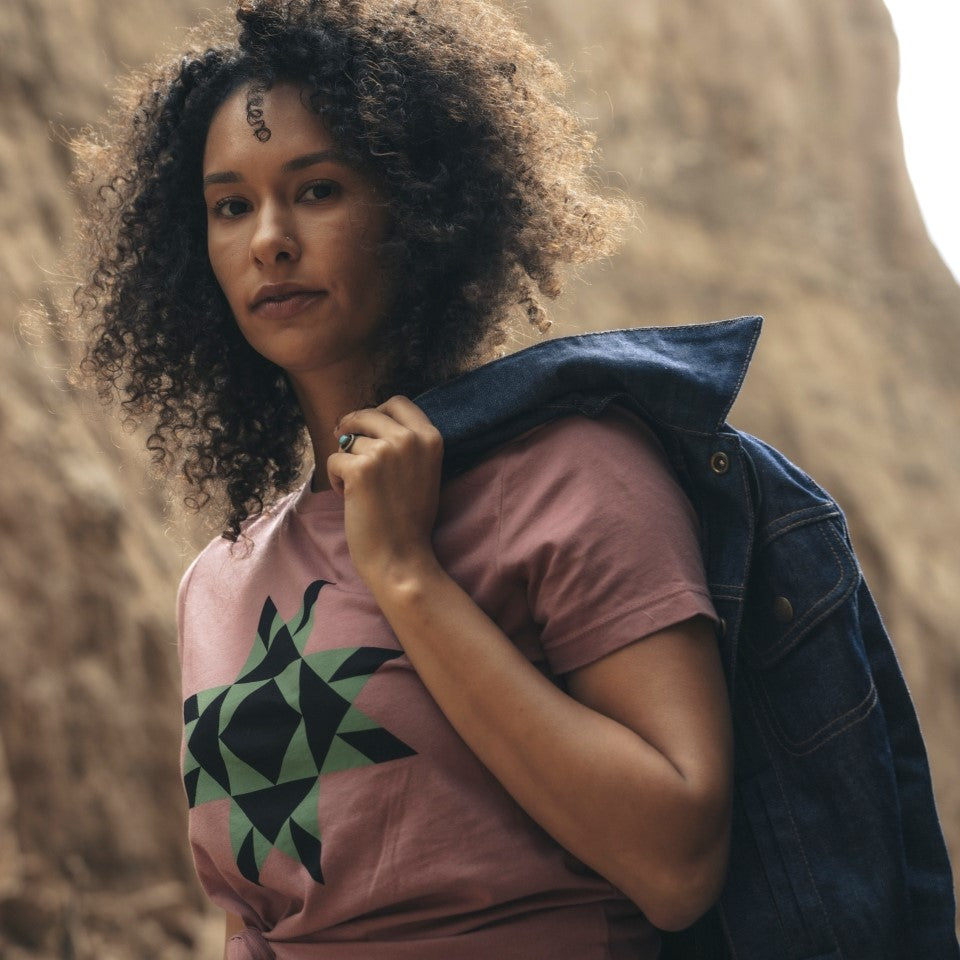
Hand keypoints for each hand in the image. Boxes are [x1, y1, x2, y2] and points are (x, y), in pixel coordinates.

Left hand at [327, 396, 443, 589]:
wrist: (401, 557)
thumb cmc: (409, 519)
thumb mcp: (424, 470)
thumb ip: (406, 443)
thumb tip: (365, 419)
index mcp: (431, 437)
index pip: (397, 402)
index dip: (377, 413)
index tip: (367, 430)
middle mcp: (409, 439)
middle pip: (367, 414)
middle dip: (352, 430)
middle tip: (348, 452)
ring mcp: (385, 452)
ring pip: (348, 440)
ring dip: (346, 461)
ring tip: (359, 489)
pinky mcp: (360, 469)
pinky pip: (333, 459)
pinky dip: (335, 478)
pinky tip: (350, 498)